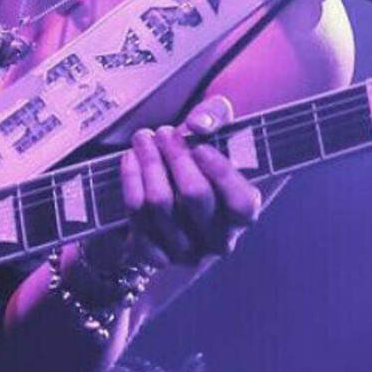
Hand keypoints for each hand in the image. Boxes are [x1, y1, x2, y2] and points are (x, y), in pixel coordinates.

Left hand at [119, 95, 262, 266]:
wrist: (163, 190)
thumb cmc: (197, 161)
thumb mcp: (214, 132)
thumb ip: (215, 117)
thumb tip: (199, 124)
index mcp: (241, 216)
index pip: (241, 204)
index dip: (222, 175)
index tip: (201, 147)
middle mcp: (218, 241)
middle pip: (195, 196)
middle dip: (177, 158)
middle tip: (164, 132)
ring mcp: (185, 252)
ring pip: (161, 203)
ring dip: (149, 163)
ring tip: (143, 138)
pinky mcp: (153, 254)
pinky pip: (136, 214)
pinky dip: (131, 180)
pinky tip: (129, 158)